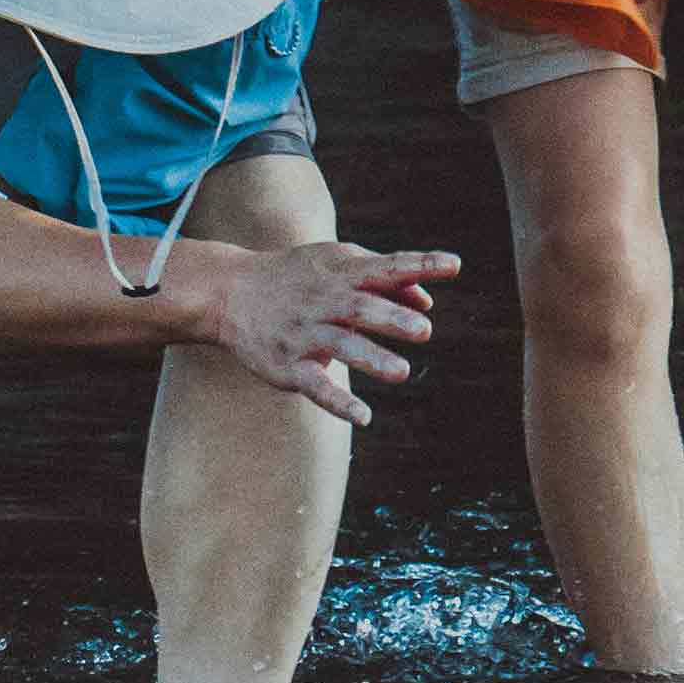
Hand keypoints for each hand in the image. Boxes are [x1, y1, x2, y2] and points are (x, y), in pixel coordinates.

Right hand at [203, 240, 462, 421]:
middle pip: (360, 308)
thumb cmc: (297, 277)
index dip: (420, 265)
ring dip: (370, 358)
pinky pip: (314, 385)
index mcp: (340, 274)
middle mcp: (323, 301)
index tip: (454, 265)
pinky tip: (364, 417)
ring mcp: (304, 334)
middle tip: (424, 331)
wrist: (229, 292)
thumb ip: (383, 279)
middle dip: (391, 318)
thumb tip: (428, 303)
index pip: (386, 267)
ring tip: (401, 372)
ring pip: (339, 345)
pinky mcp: (287, 366)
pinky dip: (338, 402)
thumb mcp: (335, 265)